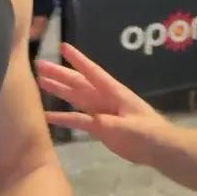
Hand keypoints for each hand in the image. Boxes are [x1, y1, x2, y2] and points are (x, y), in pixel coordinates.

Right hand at [37, 44, 174, 165]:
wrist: (157, 148)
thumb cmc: (148, 132)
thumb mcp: (131, 127)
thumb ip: (112, 124)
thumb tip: (93, 120)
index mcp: (114, 92)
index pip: (93, 72)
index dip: (78, 60)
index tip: (63, 47)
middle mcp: (104, 98)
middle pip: (78, 83)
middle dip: (60, 73)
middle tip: (39, 64)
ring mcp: (100, 112)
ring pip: (75, 97)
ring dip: (59, 90)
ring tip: (40, 81)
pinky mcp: (98, 127)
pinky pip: (77, 120)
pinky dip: (62, 117)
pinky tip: (47, 115)